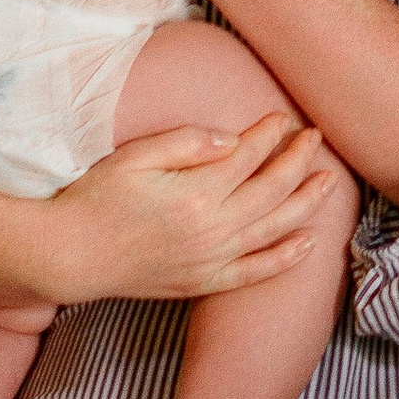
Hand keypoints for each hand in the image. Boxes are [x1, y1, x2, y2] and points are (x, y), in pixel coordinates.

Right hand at [43, 111, 339, 305]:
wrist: (70, 256)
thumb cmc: (95, 199)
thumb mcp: (134, 157)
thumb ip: (185, 142)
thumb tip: (230, 139)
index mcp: (196, 192)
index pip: (248, 156)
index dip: (269, 133)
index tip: (282, 117)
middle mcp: (212, 228)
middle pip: (272, 189)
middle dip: (298, 160)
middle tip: (315, 137)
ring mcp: (210, 259)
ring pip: (274, 228)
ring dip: (306, 203)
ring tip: (329, 181)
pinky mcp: (202, 282)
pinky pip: (255, 272)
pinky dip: (285, 259)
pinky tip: (307, 243)